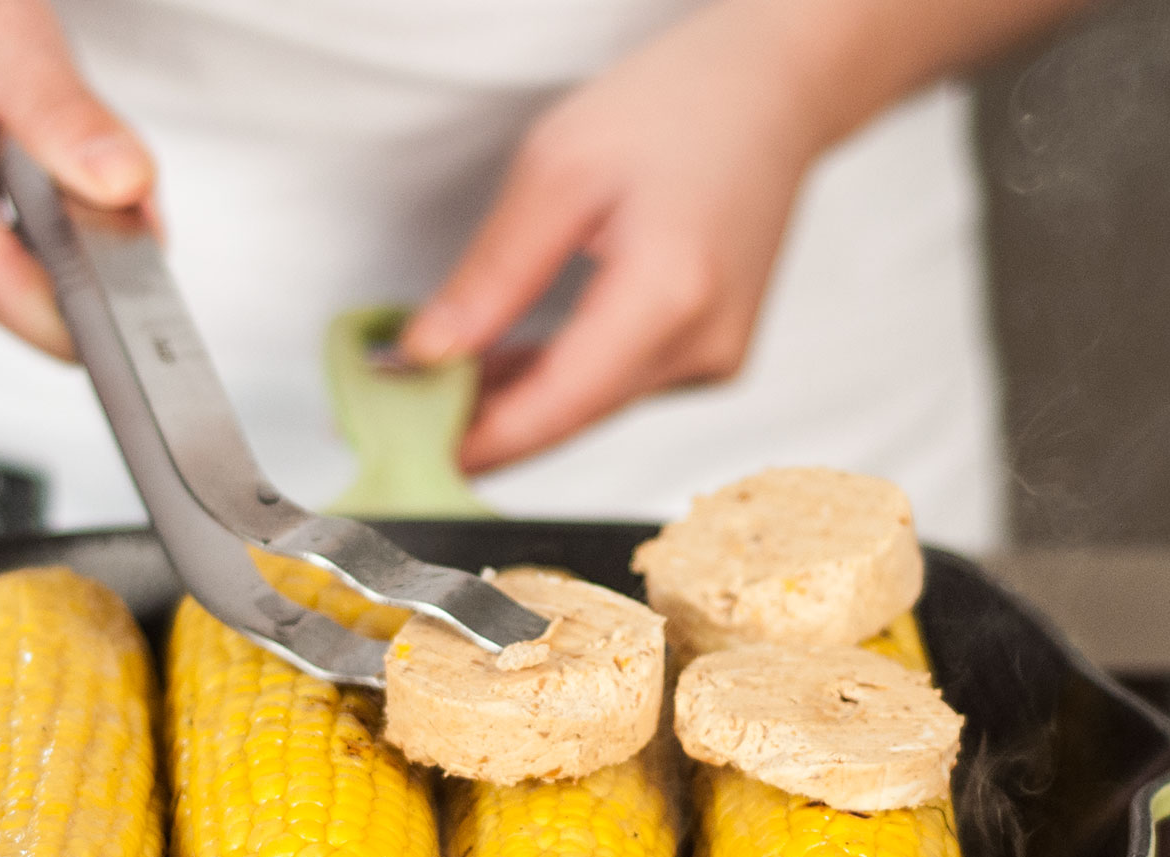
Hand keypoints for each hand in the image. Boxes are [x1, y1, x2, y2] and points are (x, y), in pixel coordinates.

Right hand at [0, 0, 154, 356]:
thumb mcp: (5, 34)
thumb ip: (64, 116)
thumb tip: (122, 185)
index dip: (83, 301)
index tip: (150, 306)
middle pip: (10, 292)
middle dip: (77, 249)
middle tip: (109, 179)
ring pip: (12, 295)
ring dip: (58, 245)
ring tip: (53, 164)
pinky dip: (35, 245)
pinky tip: (31, 191)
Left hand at [399, 1, 831, 472]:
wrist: (774, 91)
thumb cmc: (679, 106)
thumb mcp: (559, 170)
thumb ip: (493, 274)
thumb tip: (430, 354)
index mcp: (670, 296)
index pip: (554, 408)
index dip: (476, 442)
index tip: (406, 452)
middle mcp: (703, 347)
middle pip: (568, 420)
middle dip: (480, 424)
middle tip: (396, 413)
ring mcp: (713, 361)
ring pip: (587, 409)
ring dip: (512, 404)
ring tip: (430, 385)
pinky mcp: (709, 358)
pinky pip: (612, 388)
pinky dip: (554, 383)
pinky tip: (496, 369)